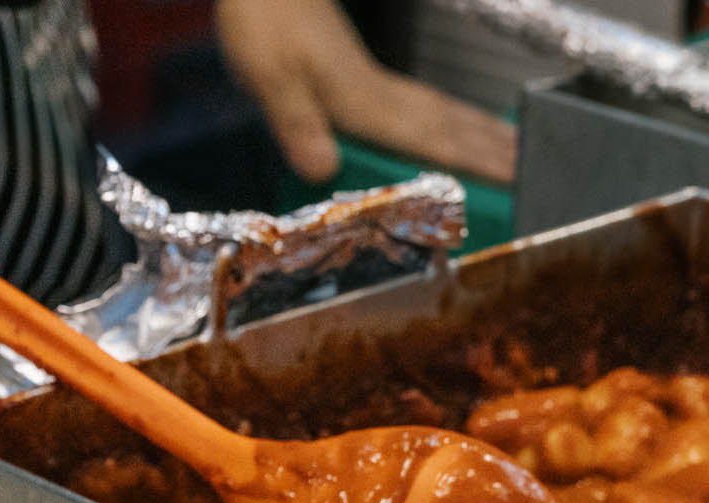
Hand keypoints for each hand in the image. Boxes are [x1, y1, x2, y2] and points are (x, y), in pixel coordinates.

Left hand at [216, 0, 515, 185]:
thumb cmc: (265, 25)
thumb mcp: (270, 79)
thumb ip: (297, 125)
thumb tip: (323, 173)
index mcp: (363, 101)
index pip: (429, 137)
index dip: (471, 162)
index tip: (515, 177)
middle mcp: (380, 93)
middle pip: (450, 125)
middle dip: (494, 149)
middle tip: (537, 171)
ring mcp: (375, 83)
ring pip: (442, 112)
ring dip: (481, 133)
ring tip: (518, 149)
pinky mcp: (364, 77)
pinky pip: (421, 107)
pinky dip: (449, 120)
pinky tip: (455, 127)